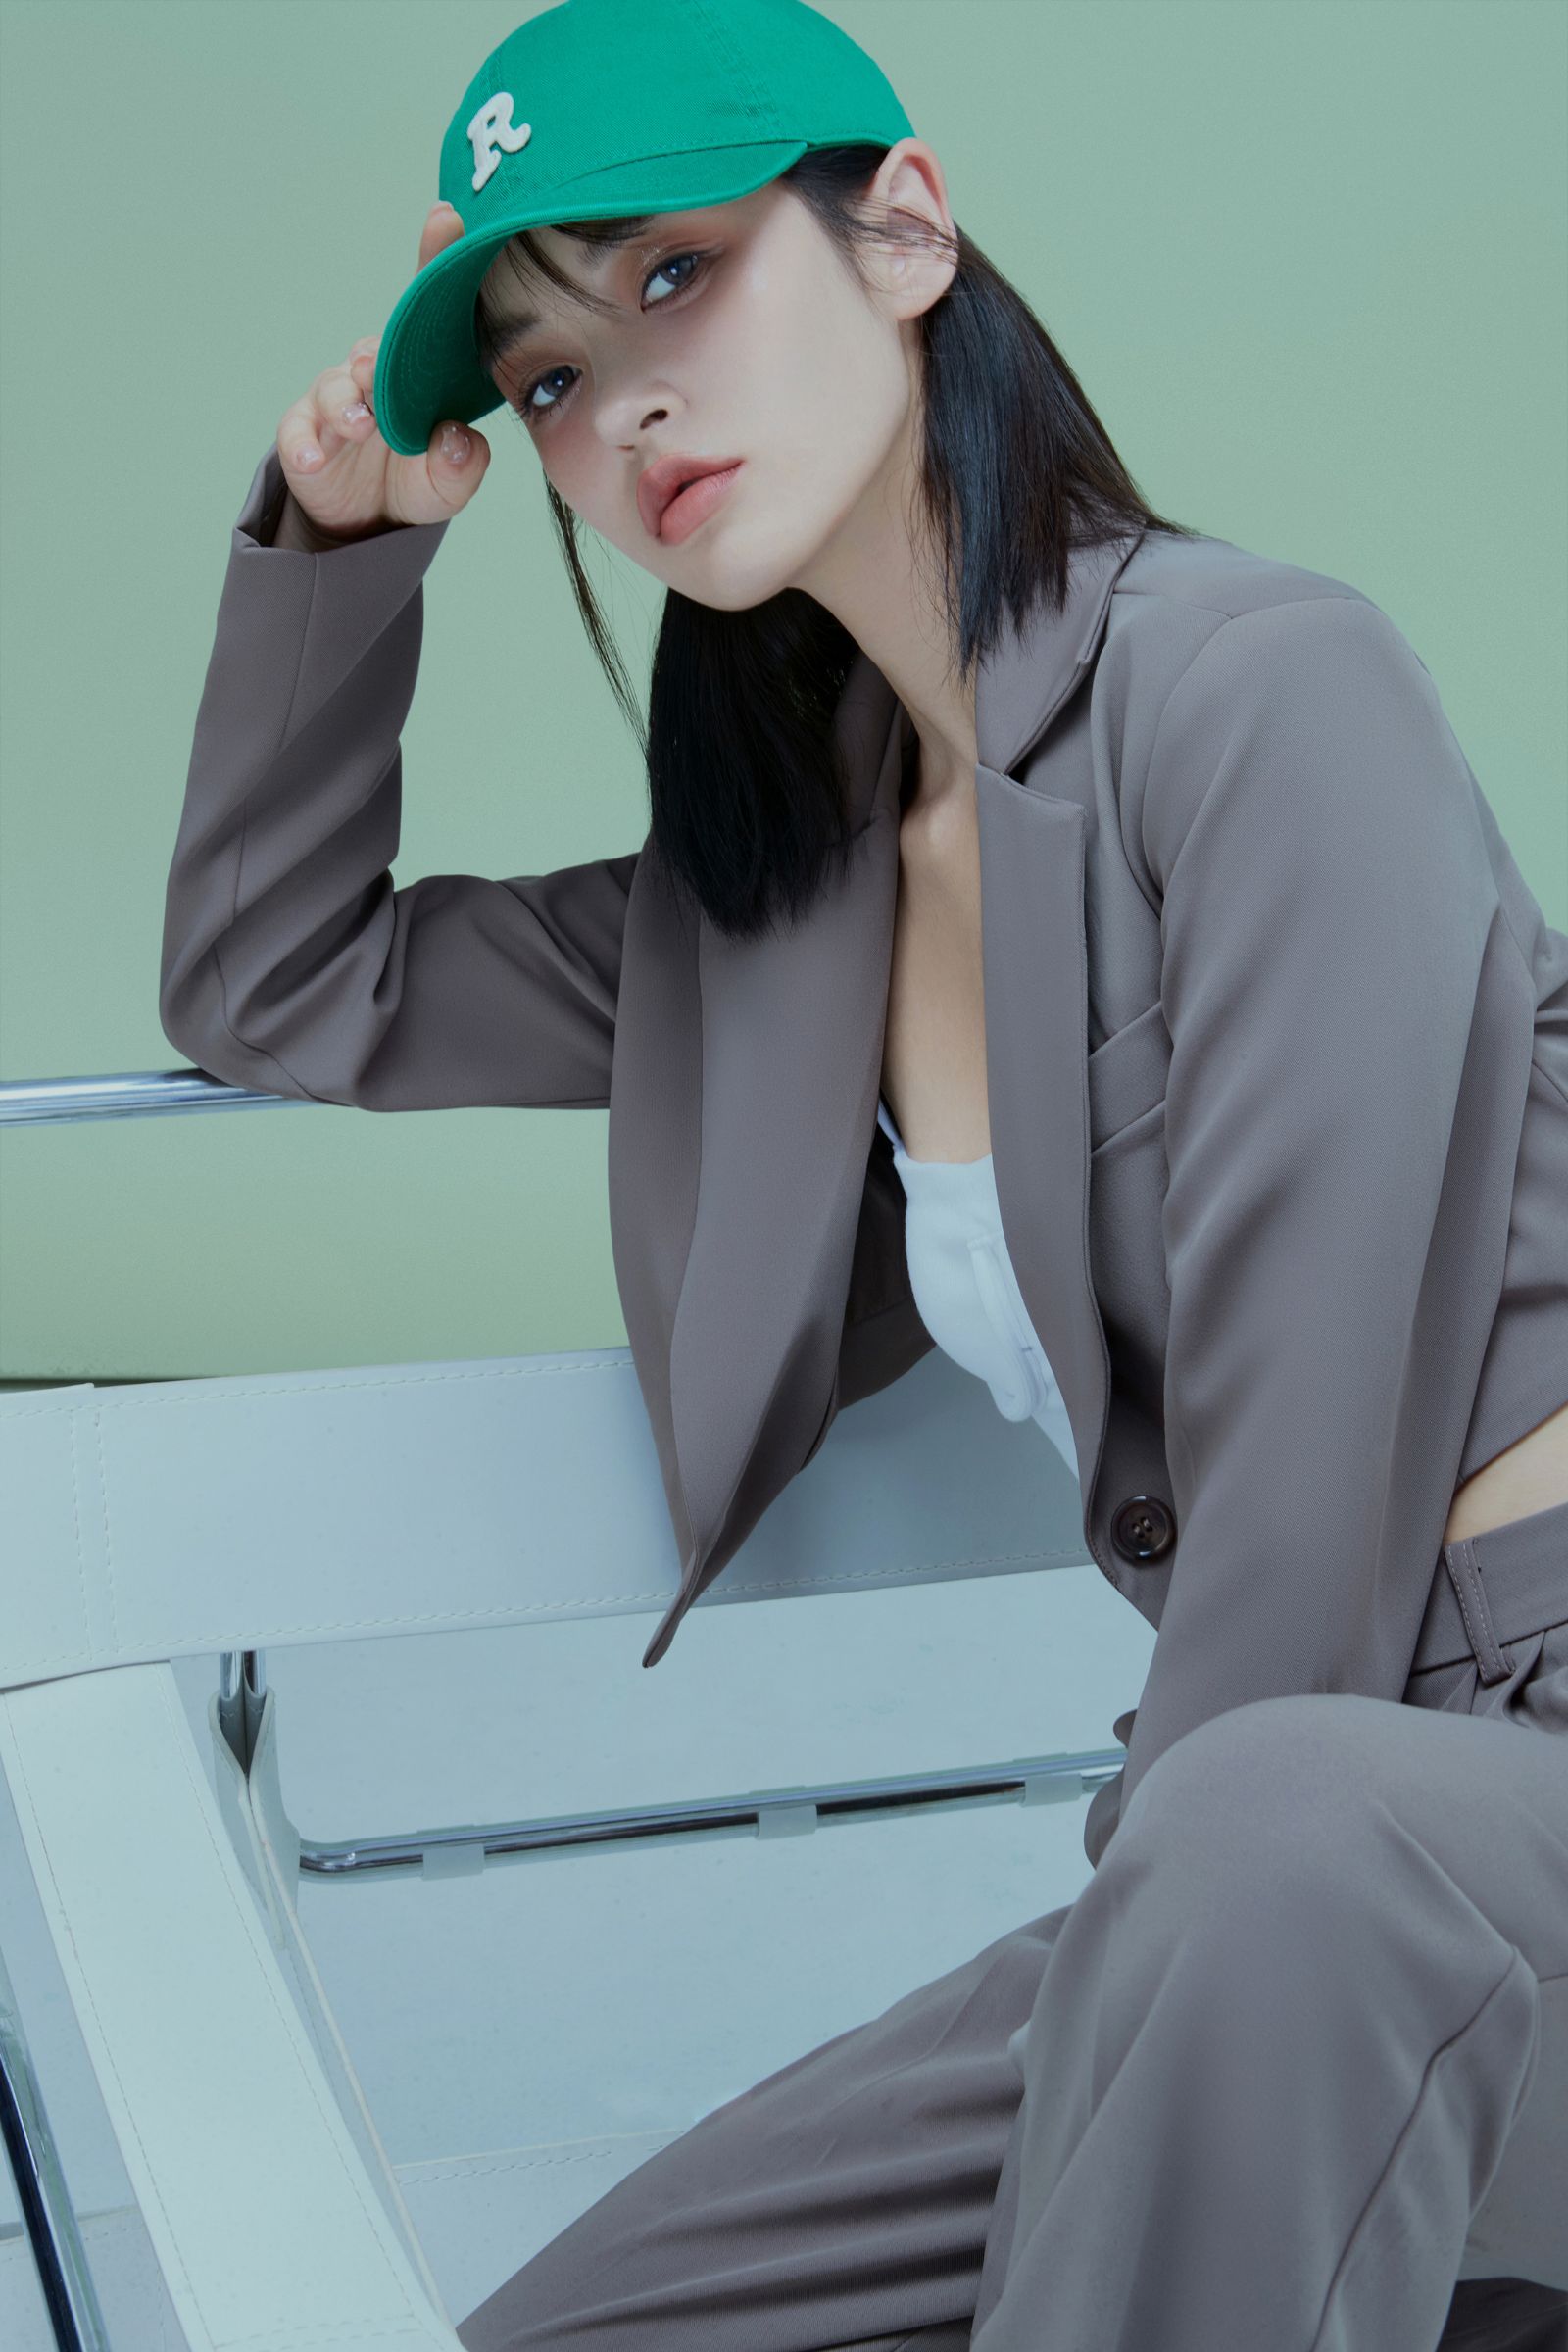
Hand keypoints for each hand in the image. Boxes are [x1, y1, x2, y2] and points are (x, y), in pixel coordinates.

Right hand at [274, 202, 491, 541]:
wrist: (370, 520)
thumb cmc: (416, 478)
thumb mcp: (448, 481)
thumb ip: (462, 465)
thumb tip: (459, 441)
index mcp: (414, 370)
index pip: (424, 310)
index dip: (434, 261)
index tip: (447, 218)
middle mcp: (372, 373)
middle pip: (374, 348)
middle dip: (379, 358)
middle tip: (381, 372)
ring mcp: (335, 399)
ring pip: (334, 386)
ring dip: (344, 403)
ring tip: (359, 425)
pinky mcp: (304, 432)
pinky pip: (298, 430)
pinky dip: (304, 444)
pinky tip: (314, 459)